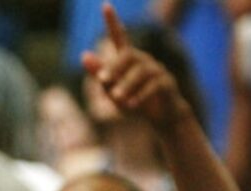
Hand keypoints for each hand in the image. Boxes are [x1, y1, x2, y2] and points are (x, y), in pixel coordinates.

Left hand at [82, 3, 191, 130]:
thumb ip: (100, 74)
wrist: (162, 119)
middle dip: (114, 67)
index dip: (112, 22)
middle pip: (128, 55)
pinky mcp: (167, 83)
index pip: (120, 37)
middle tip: (102, 80)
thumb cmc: (134, 103)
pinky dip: (141, 95)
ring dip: (127, 85)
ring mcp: (157, 70)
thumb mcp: (113, 92)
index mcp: (129, 59)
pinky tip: (131, 105)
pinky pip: (154, 86)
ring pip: (140, 72)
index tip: (105, 6)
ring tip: (116, 98)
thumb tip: (83, 55)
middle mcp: (143, 60)